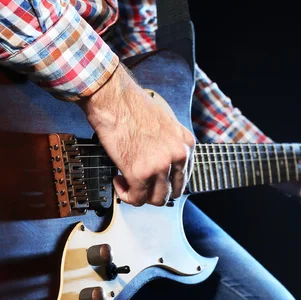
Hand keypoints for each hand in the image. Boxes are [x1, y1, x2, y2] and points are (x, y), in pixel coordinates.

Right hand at [77, 65, 194, 206]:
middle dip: (155, 191)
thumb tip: (163, 165)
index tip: (154, 180)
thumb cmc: (133, 107)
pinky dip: (126, 195)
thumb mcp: (166, 123)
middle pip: (173, 192)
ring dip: (141, 195)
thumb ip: (171, 144)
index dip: (166, 182)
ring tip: (128, 182)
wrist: (114, 99)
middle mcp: (178, 156)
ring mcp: (160, 166)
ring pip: (157, 200)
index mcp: (186, 143)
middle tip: (140, 184)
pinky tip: (118, 180)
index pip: (184, 177)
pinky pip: (136, 199)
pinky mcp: (140, 174)